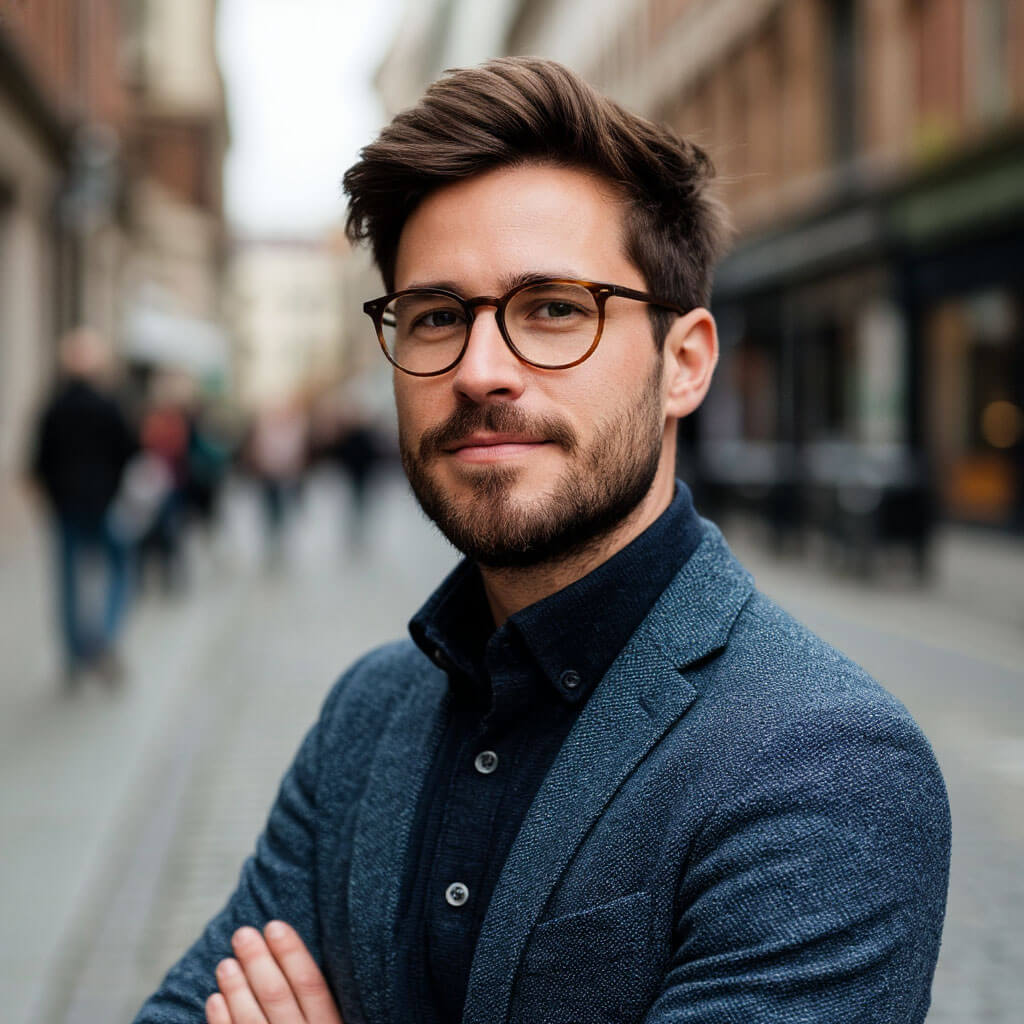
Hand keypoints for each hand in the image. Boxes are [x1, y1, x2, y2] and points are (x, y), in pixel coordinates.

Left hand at [206, 921, 342, 1023]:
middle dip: (258, 962)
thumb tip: (289, 962)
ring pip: (253, 1021)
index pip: (311, 985)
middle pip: (278, 997)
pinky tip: (215, 999)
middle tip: (242, 934)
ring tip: (224, 963)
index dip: (292, 953)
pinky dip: (222, 1021)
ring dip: (236, 988)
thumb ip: (318, 1009)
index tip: (274, 926)